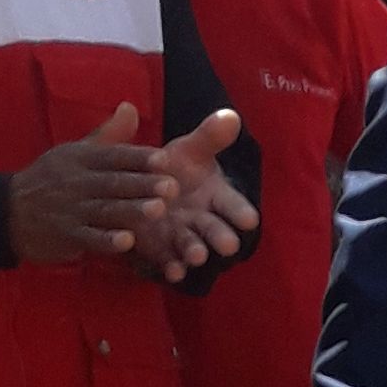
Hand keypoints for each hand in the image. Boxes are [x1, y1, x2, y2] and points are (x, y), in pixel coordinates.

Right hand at [4, 103, 170, 263]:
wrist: (9, 211)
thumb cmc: (54, 179)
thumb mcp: (76, 153)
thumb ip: (108, 135)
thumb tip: (131, 106)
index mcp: (80, 159)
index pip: (112, 156)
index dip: (138, 157)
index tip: (165, 159)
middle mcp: (75, 181)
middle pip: (112, 182)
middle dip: (142, 184)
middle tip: (173, 187)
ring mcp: (69, 209)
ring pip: (104, 209)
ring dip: (131, 210)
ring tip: (159, 210)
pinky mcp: (65, 234)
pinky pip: (88, 237)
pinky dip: (107, 240)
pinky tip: (128, 243)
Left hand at [134, 107, 258, 282]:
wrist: (137, 187)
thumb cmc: (172, 168)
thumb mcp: (188, 150)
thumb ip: (209, 137)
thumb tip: (231, 115)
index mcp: (215, 196)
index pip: (234, 205)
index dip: (240, 212)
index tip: (249, 219)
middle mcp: (204, 220)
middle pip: (217, 230)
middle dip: (222, 237)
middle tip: (228, 244)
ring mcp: (184, 237)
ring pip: (194, 247)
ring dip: (196, 252)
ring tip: (196, 256)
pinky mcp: (164, 251)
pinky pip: (170, 262)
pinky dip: (172, 268)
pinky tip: (172, 271)